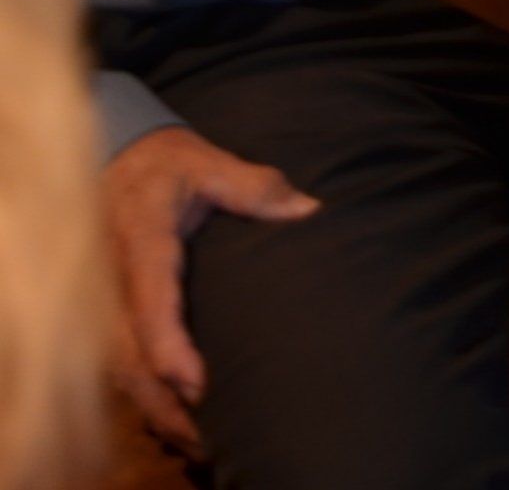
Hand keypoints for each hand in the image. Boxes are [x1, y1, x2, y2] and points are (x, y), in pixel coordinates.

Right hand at [104, 124, 319, 454]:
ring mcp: (107, 302)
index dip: (168, 346)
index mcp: (142, 243)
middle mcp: (116, 281)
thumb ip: (254, 186)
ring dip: (154, 407)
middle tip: (207, 434)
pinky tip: (178, 419)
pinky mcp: (111, 315)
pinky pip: (119, 365)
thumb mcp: (210, 162)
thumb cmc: (171, 165)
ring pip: (119, 369)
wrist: (122, 160)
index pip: (149, 302)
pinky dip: (145, 396)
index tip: (194, 381)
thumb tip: (307, 210)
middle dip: (162, 398)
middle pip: (126, 355)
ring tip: (200, 441)